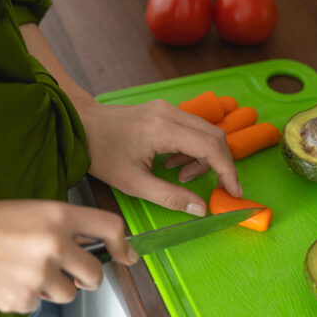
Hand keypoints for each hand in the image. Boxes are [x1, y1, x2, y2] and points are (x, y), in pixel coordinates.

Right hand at [0, 200, 136, 312]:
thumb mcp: (28, 209)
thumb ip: (61, 225)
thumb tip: (90, 242)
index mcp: (58, 215)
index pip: (111, 227)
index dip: (124, 244)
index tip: (126, 255)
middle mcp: (55, 244)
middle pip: (95, 273)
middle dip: (87, 279)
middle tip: (72, 276)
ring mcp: (40, 274)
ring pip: (68, 295)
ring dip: (52, 288)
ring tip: (22, 272)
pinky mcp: (23, 298)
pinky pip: (38, 305)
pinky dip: (25, 298)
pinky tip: (4, 281)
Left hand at [77, 99, 241, 215]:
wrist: (82, 126)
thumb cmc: (102, 154)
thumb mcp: (133, 183)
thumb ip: (169, 197)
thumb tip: (200, 209)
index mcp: (162, 129)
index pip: (210, 147)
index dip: (228, 171)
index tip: (233, 191)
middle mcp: (169, 113)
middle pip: (215, 135)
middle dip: (222, 165)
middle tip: (220, 188)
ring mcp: (168, 108)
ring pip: (206, 131)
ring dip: (205, 157)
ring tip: (183, 177)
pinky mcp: (165, 109)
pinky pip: (192, 128)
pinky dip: (194, 148)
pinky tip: (174, 163)